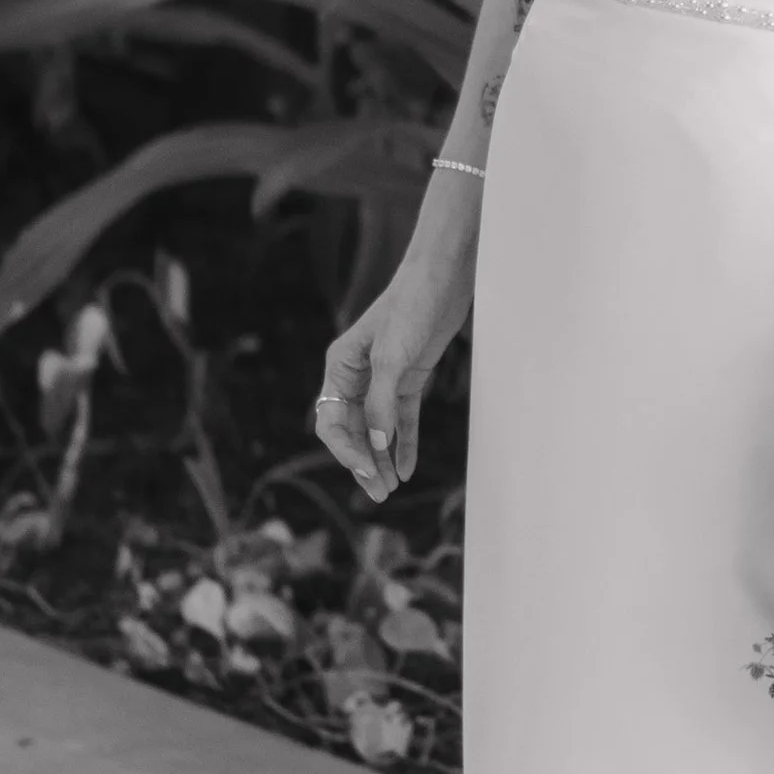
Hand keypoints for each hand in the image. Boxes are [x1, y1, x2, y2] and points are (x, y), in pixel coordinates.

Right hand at [313, 214, 474, 500]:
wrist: (443, 279)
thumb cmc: (411, 307)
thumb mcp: (393, 356)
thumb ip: (381, 401)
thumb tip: (374, 443)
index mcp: (340, 366)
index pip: (331, 420)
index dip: (344, 450)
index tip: (365, 472)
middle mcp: (356, 375)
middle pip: (352, 430)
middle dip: (363, 463)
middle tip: (379, 494)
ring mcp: (383, 378)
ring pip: (376, 429)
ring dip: (381, 458)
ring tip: (391, 488)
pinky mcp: (409, 378)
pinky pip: (401, 419)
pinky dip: (403, 444)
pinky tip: (407, 468)